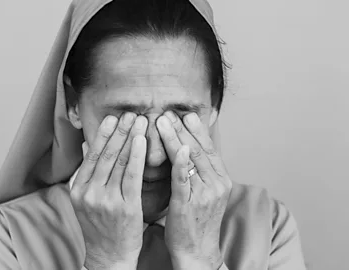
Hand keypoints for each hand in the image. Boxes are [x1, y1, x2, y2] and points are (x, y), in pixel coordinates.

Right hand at [70, 113, 148, 269]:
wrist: (109, 257)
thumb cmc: (101, 227)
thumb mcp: (85, 200)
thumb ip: (86, 172)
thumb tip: (84, 146)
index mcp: (78, 188)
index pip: (92, 155)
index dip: (103, 134)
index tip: (113, 118)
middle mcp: (89, 192)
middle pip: (105, 154)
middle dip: (119, 131)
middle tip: (129, 113)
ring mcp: (106, 200)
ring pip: (118, 162)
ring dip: (130, 138)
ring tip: (139, 121)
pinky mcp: (125, 207)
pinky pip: (132, 176)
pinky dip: (136, 156)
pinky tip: (142, 141)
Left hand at [156, 111, 231, 269]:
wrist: (196, 252)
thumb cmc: (195, 222)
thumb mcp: (203, 193)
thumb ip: (197, 171)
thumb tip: (187, 149)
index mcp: (221, 180)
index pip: (208, 148)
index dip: (196, 129)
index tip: (184, 114)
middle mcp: (217, 184)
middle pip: (200, 149)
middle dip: (184, 128)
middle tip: (170, 112)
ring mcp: (205, 194)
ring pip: (191, 159)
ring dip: (176, 138)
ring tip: (163, 121)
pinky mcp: (189, 204)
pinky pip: (184, 179)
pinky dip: (181, 162)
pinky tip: (176, 148)